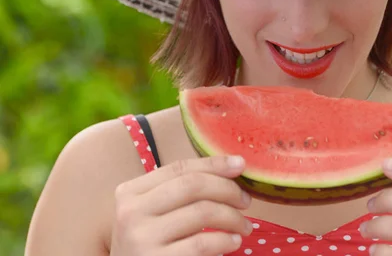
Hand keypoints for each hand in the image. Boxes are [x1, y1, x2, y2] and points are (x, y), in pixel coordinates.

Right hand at [109, 155, 252, 255]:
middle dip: (227, 189)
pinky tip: (234, 241)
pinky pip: (202, 243)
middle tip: (246, 200)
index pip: (179, 168)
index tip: (241, 164)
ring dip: (232, 217)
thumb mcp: (152, 213)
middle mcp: (131, 212)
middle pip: (193, 185)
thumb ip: (179, 190)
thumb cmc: (149, 244)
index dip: (214, 163)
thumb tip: (232, 166)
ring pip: (202, 212)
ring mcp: (142, 239)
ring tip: (244, 226)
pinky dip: (225, 240)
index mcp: (130, 192)